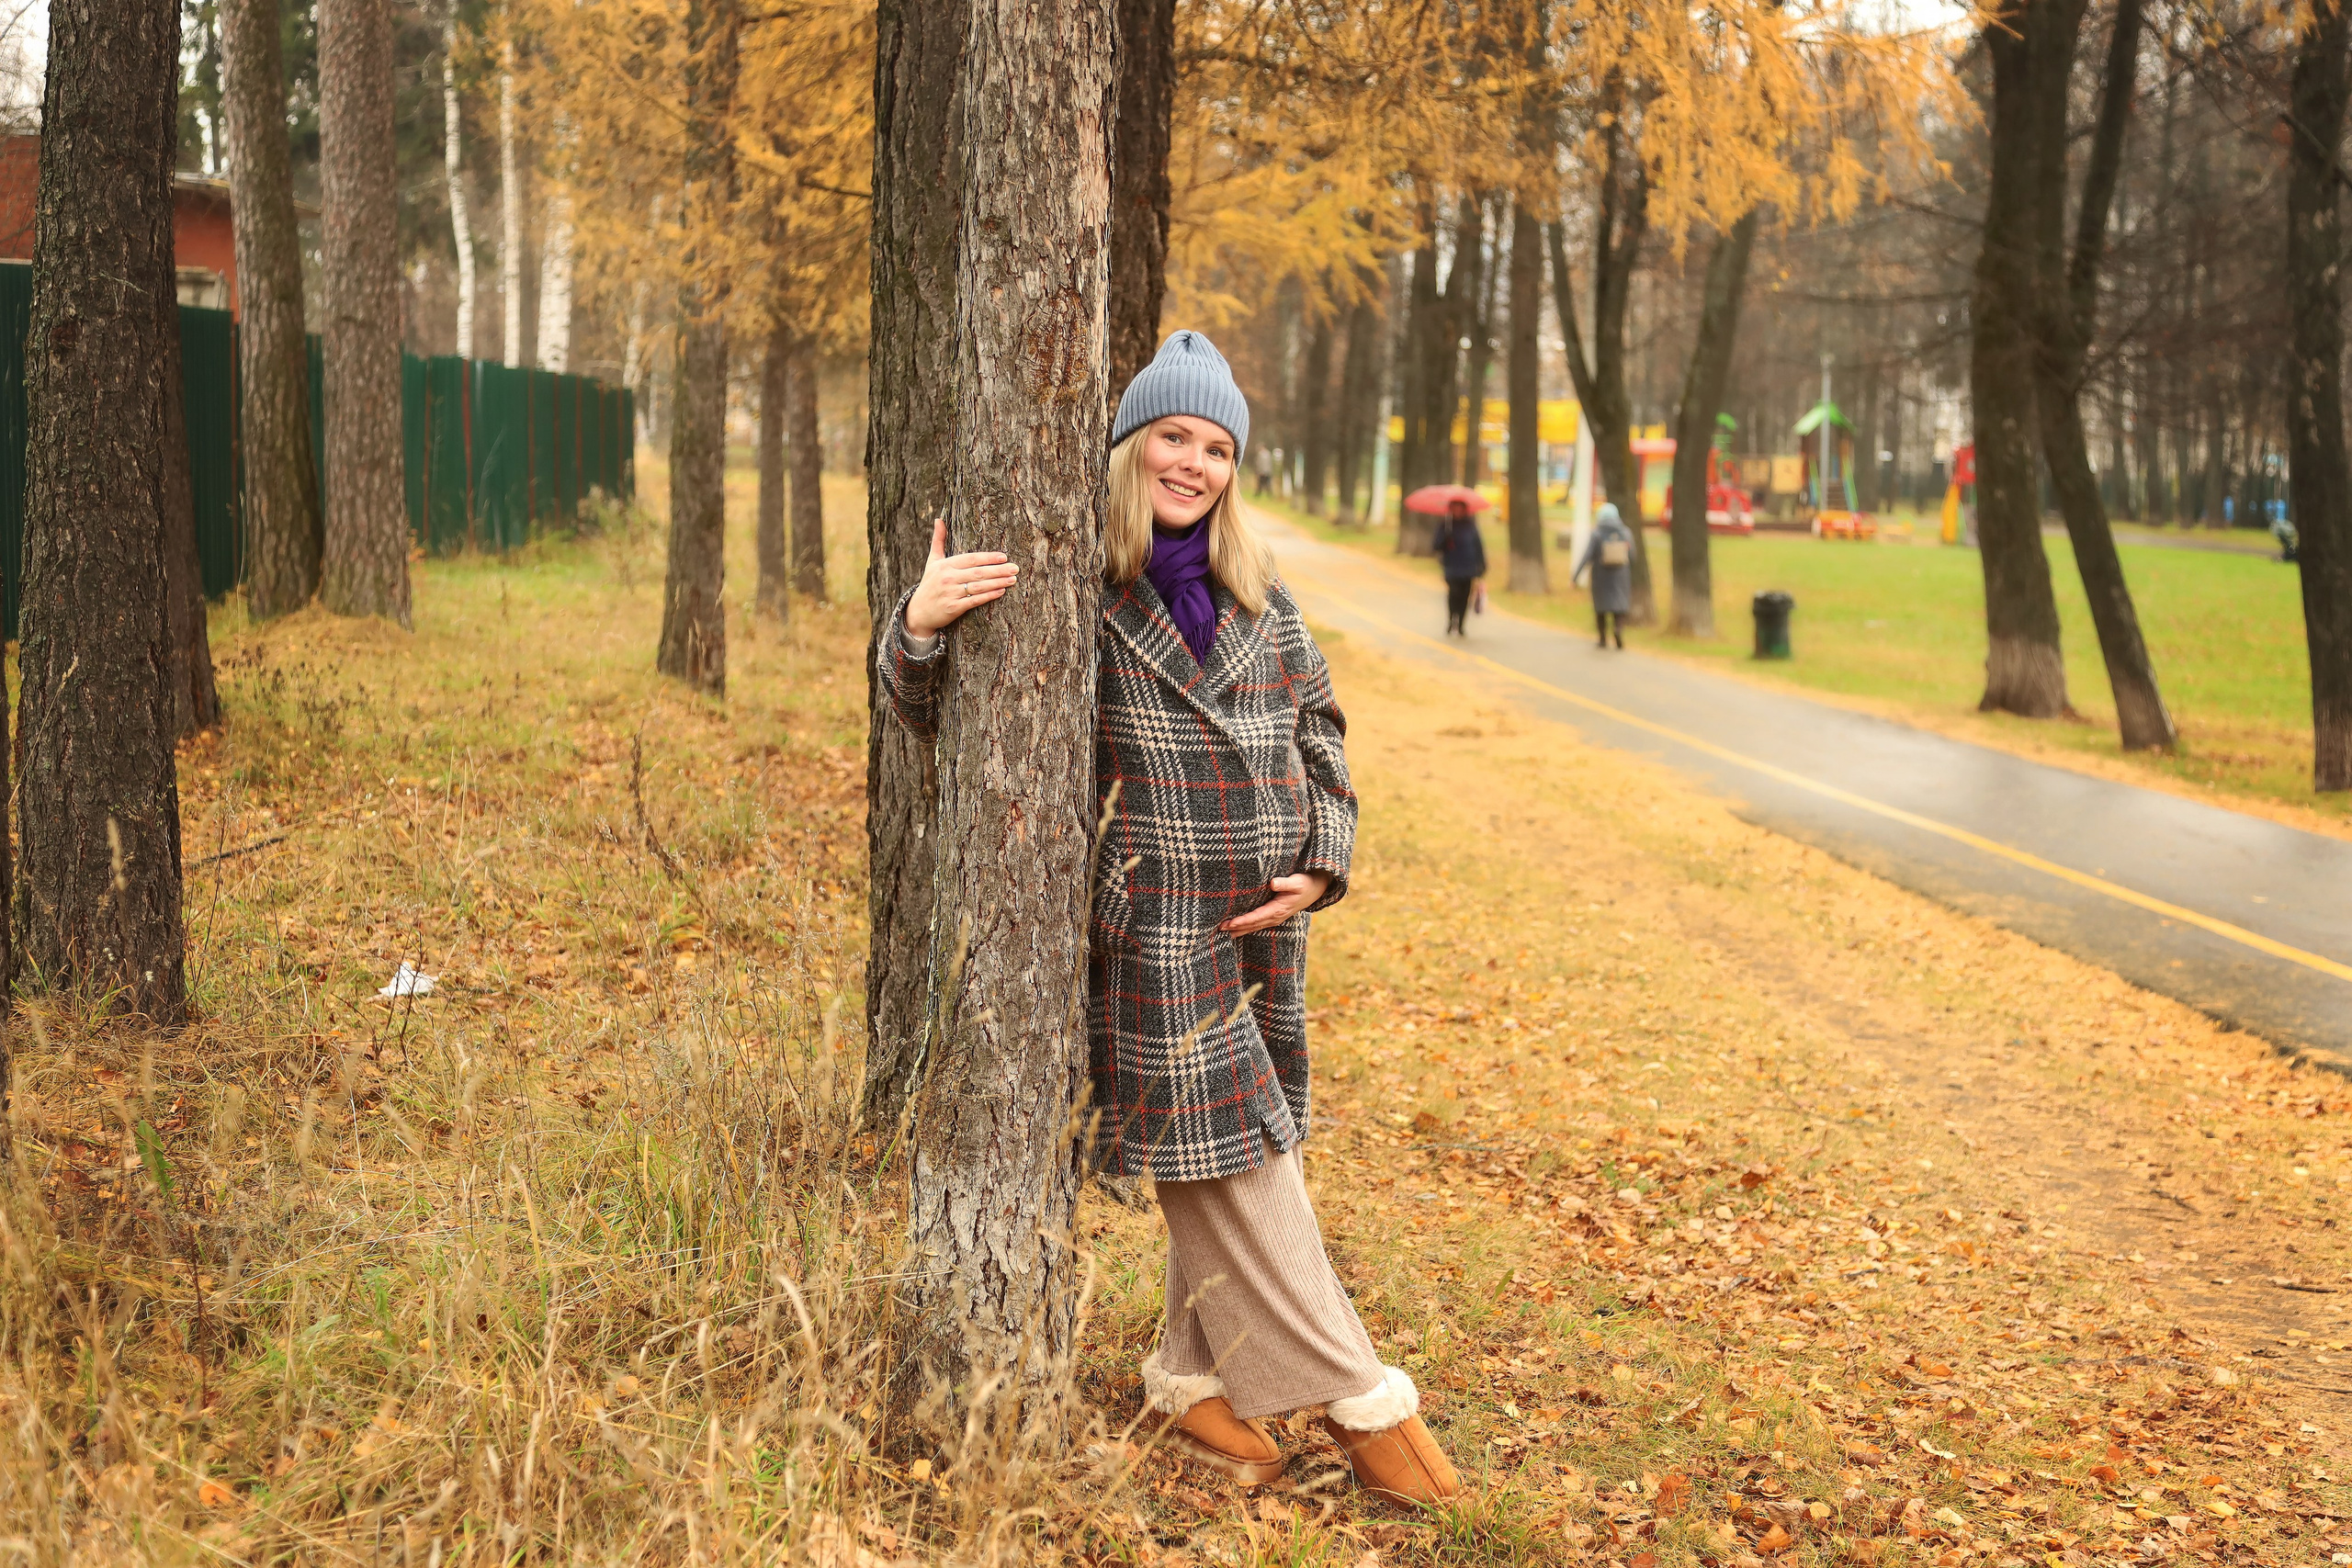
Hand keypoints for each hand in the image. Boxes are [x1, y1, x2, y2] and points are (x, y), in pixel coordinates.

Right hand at [904, 518, 1019, 638]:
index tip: (1004, 557)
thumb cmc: (929, 584)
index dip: (988, 557)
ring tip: (1012, 579)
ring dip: (997, 582)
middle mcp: (948, 578)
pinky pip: (974, 601)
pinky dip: (988, 596)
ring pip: (978, 586)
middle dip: (998, 570)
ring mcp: (951, 593)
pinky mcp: (953, 608)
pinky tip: (1001, 592)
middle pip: (978, 572)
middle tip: (1015, 568)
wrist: (919, 611)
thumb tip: (938, 519)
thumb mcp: (932, 561)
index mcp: (945, 565)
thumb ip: (938, 540)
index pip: (971, 559)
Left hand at [1219, 871, 1330, 934]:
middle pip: (1252, 924)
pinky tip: (1236, 929)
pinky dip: (1246, 927)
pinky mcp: (1273, 916)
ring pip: (1254, 926)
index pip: (1256, 917)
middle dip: (1236, 927)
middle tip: (1219, 928)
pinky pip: (1257, 924)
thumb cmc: (1304, 883)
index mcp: (1278, 909)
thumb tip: (1273, 883)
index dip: (1243, 921)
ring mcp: (1274, 918)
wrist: (1315, 890)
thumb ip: (1285, 883)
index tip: (1229, 922)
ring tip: (1223, 931)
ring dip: (1239, 929)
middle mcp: (1275, 917)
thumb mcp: (1297, 882)